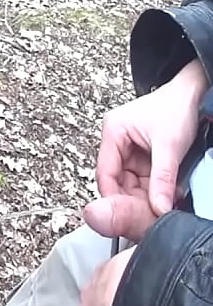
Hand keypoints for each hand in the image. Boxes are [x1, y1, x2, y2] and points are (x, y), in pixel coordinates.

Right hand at [88, 60, 206, 241]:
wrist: (199, 92)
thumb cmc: (179, 106)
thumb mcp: (169, 146)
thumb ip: (162, 179)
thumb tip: (158, 207)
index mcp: (113, 132)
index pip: (105, 173)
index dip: (114, 195)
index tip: (125, 212)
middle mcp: (117, 140)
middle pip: (118, 179)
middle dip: (133, 195)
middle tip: (148, 210)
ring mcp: (130, 146)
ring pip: (132, 179)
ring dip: (145, 191)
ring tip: (160, 201)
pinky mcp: (144, 151)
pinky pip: (144, 175)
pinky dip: (153, 185)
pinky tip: (163, 192)